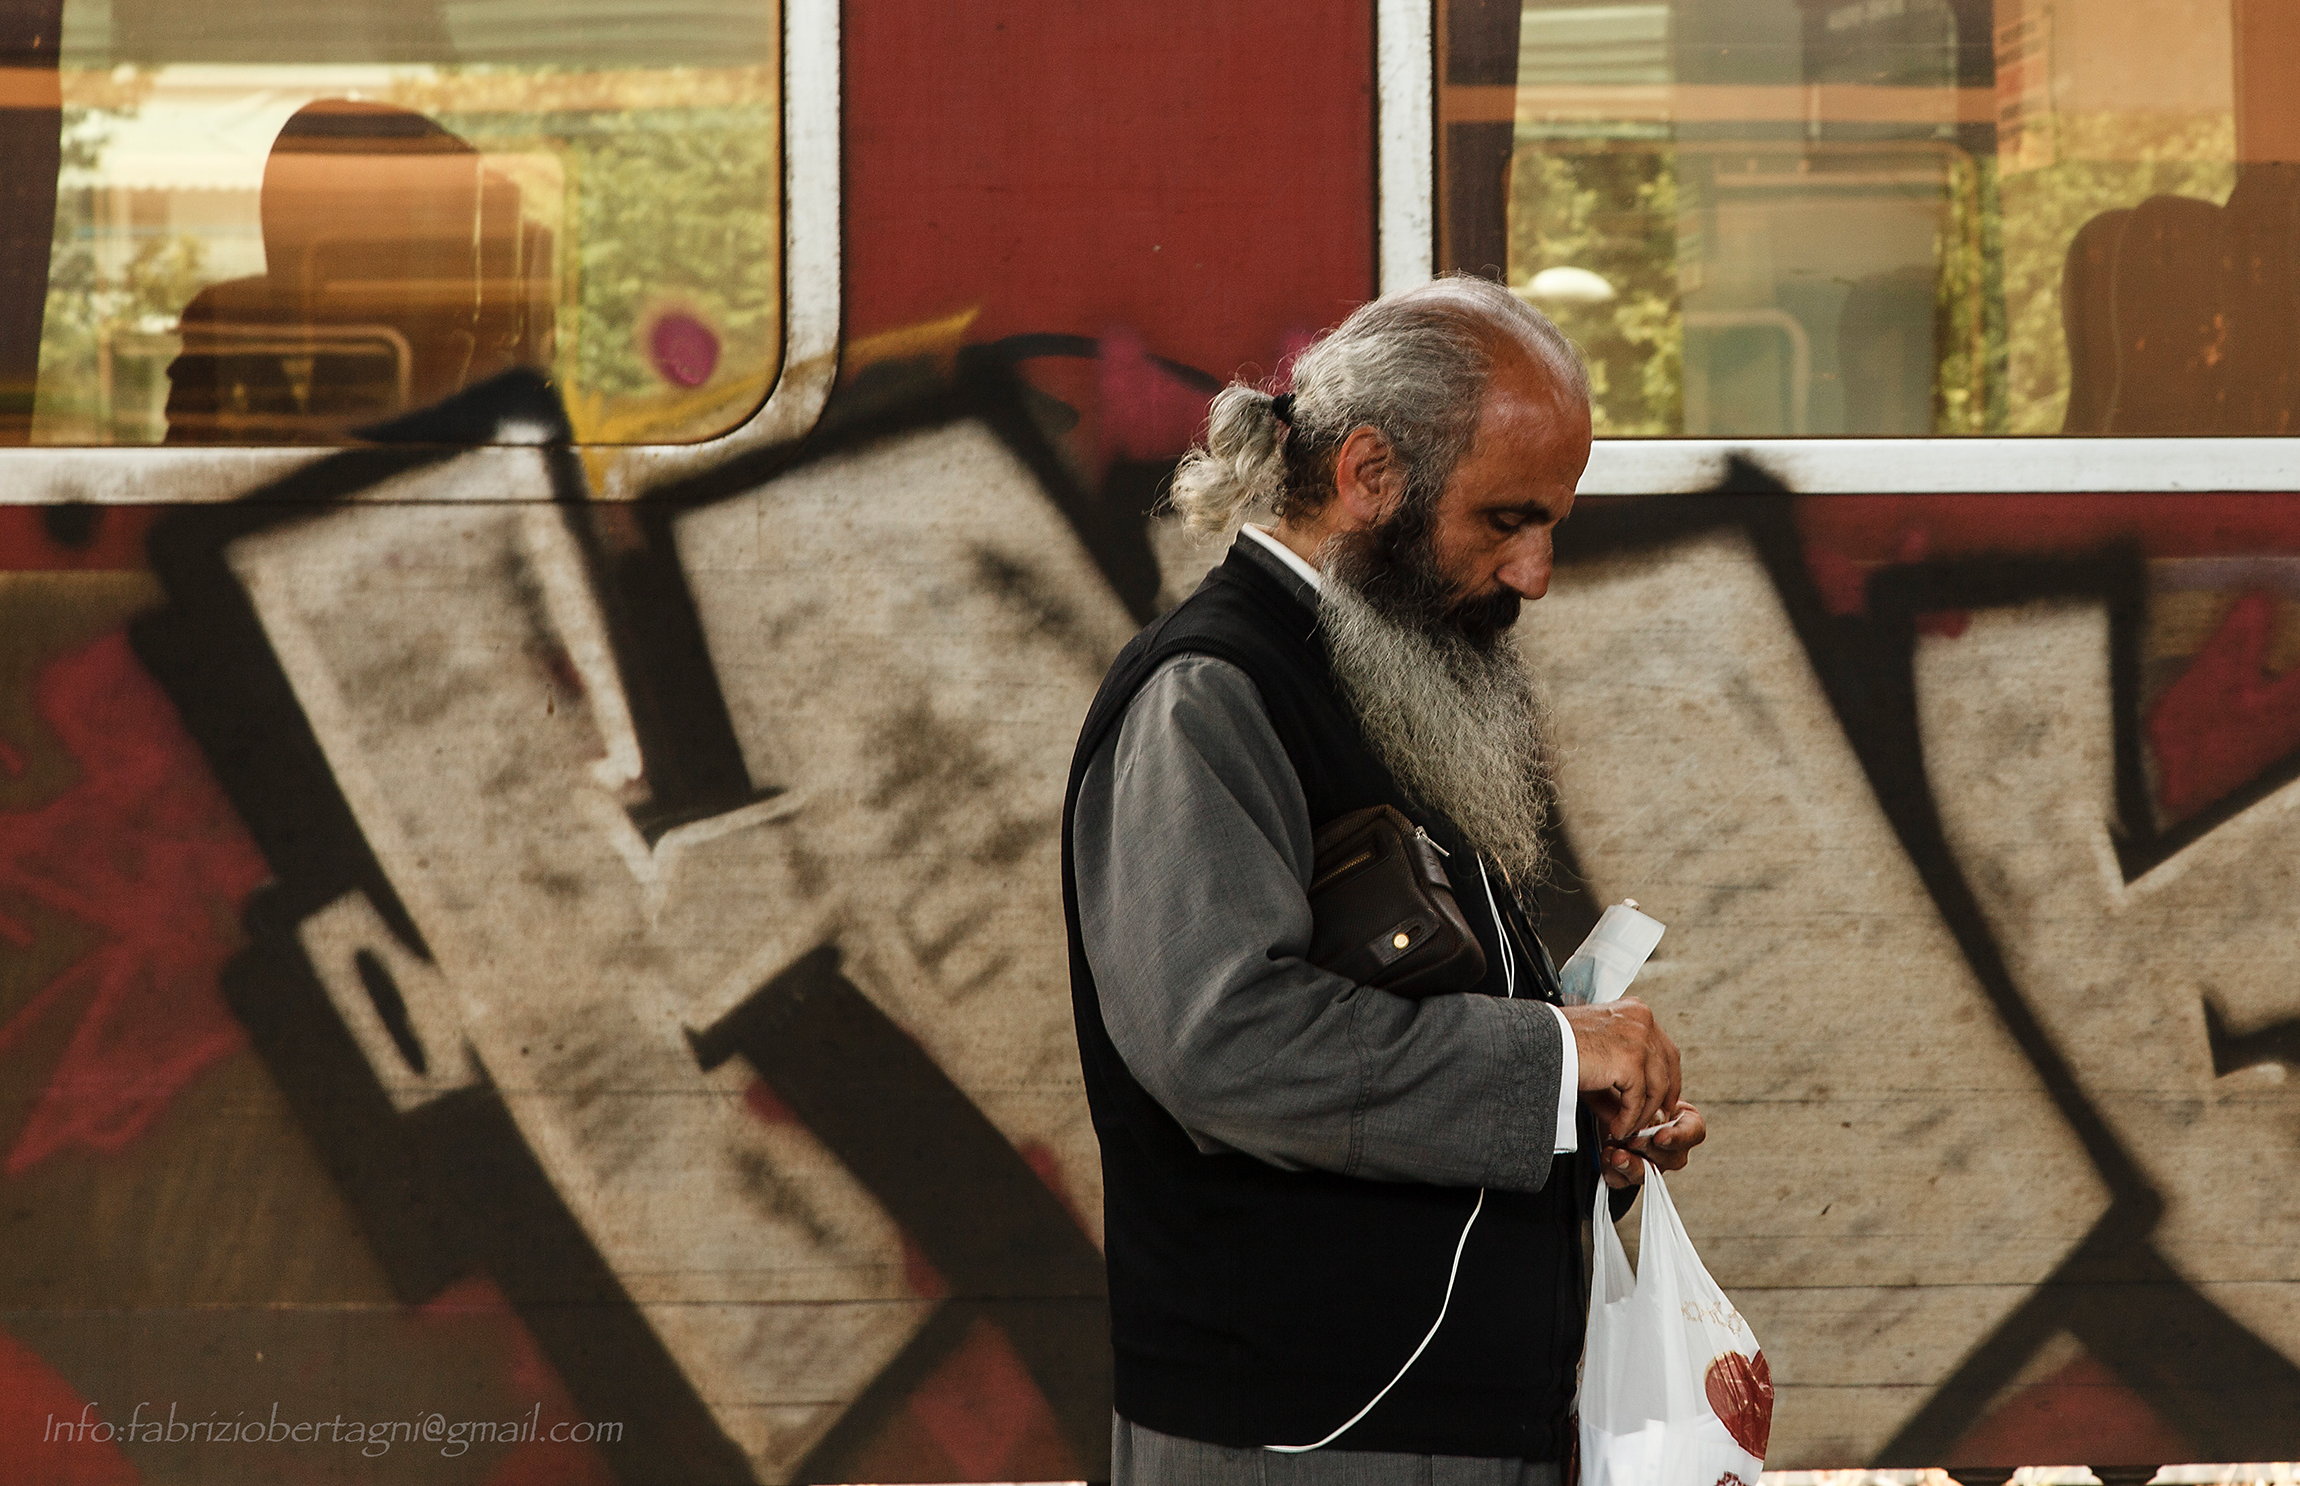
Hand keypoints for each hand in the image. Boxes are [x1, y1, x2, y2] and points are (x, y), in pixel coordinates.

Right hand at [1563, 995, 1680, 1146]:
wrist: (1536, 1042)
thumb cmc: (1555, 1043)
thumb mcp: (1596, 1059)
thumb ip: (1617, 1081)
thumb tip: (1627, 1112)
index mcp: (1634, 1012)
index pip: (1663, 1046)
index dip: (1667, 1076)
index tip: (1662, 1098)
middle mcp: (1641, 1020)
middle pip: (1669, 1064)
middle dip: (1664, 1096)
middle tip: (1655, 1118)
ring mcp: (1639, 1039)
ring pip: (1657, 1086)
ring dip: (1643, 1112)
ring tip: (1626, 1128)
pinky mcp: (1631, 1060)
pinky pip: (1638, 1099)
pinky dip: (1629, 1118)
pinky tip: (1618, 1127)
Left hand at [1597, 1101, 1706, 1188]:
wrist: (1609, 1103)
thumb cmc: (1631, 1092)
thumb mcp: (1640, 1084)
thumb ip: (1644, 1092)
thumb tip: (1638, 1097)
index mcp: (1685, 1123)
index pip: (1693, 1133)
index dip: (1678, 1137)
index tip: (1661, 1136)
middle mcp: (1672, 1147)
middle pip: (1672, 1158)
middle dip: (1649, 1150)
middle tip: (1633, 1140)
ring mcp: (1652, 1163)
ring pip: (1648, 1173)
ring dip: (1631, 1164)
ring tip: (1616, 1154)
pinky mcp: (1629, 1174)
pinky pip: (1624, 1180)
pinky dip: (1614, 1172)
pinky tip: (1607, 1158)